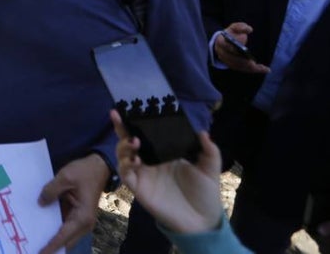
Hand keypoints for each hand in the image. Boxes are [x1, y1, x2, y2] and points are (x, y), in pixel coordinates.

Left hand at [37, 152, 107, 253]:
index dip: (51, 246)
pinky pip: (64, 226)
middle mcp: (83, 224)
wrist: (98, 167)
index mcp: (82, 217)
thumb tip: (40, 204)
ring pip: (65, 236)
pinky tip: (39, 225)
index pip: (63, 237)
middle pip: (65, 241)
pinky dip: (54, 228)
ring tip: (33, 238)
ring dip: (52, 238)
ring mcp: (81, 221)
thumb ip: (51, 191)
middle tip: (31, 247)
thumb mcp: (65, 177)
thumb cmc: (84, 172)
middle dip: (51, 246)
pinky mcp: (77, 216)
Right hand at [111, 111, 222, 234]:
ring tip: (134, 141)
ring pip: (123, 156)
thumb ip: (209, 150)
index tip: (127, 108)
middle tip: (119, 117)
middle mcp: (150, 162)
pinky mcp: (139, 189)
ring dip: (124, 146)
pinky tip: (134, 161)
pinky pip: (125, 175)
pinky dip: (125, 166)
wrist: (203, 221)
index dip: (135, 122)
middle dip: (121, 129)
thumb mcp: (210, 169)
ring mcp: (143, 175)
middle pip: (128, 142)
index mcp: (164, 154)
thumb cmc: (205, 194)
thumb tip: (202, 131)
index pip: (146, 134)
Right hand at [212, 23, 269, 73]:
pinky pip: (243, 69)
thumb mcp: (234, 27)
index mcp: (221, 42)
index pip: (225, 45)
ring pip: (238, 66)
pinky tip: (265, 69)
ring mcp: (226, 61)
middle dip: (243, 61)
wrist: (224, 41)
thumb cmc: (231, 34)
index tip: (242, 49)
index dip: (232, 48)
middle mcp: (222, 53)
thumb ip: (241, 27)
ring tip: (264, 68)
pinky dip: (253, 70)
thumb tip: (249, 29)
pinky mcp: (232, 66)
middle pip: (233, 59)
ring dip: (250, 67)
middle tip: (254, 63)